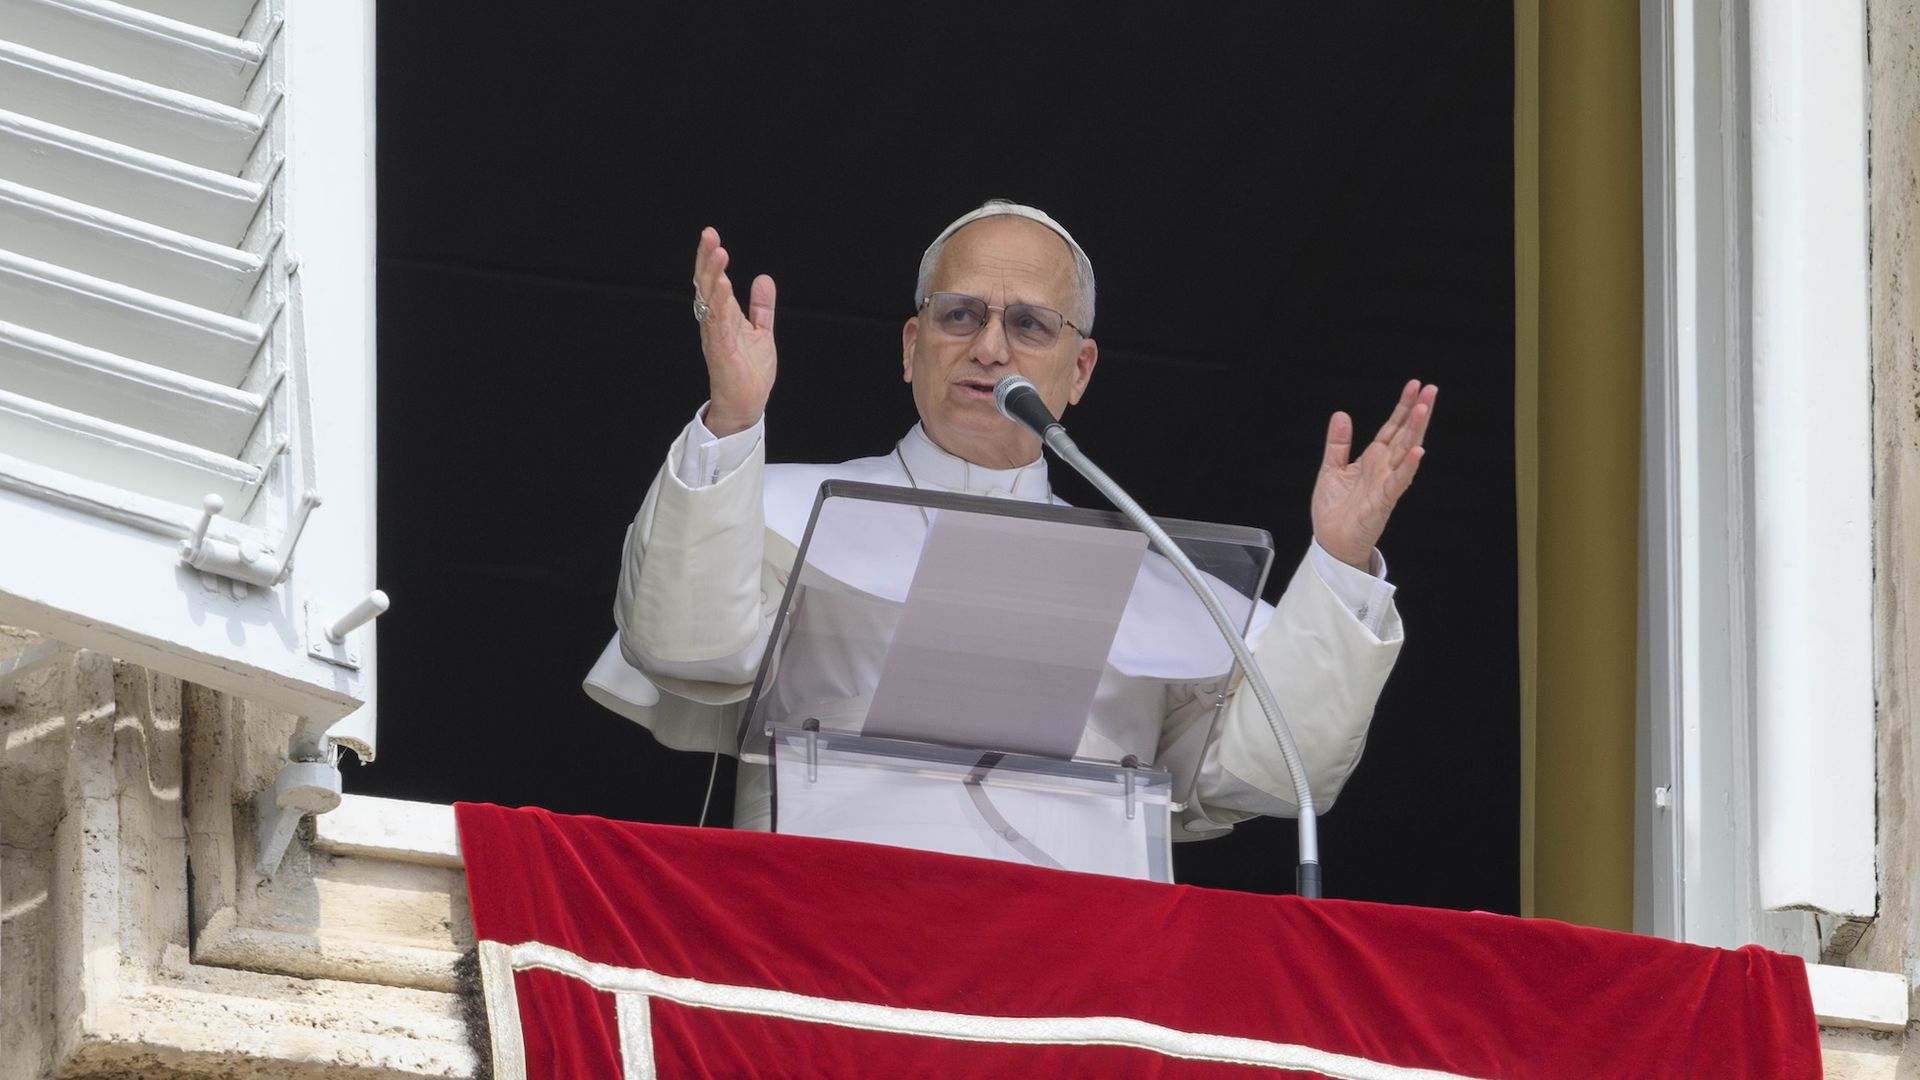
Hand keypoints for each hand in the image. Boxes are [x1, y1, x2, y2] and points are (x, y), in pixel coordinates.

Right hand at [692, 226, 777, 436]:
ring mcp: (716, 336)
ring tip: (718, 253)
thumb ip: (761, 306)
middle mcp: (715, 322)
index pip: (713, 281)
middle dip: (707, 259)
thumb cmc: (749, 371)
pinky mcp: (721, 350)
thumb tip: (763, 278)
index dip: (711, 259)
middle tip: (709, 235)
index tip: (711, 235)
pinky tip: (722, 286)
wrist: (747, 404)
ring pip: (710, 300)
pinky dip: (719, 303)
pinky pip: (717, 323)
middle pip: (706, 285)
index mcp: (723, 316)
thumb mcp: (761, 331)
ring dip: (713, 276)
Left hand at [1311, 380, 1436, 569]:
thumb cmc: (1334, 510)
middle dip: (1417, 411)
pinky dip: (1409, 467)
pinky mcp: (1384, 501)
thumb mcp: (1330, 470)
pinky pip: (1399, 482)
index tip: (1415, 385)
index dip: (1402, 406)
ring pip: (1406, 452)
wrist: (1331, 543)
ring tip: (1424, 408)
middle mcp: (1384, 468)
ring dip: (1415, 431)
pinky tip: (1419, 452)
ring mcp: (1386, 483)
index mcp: (1373, 459)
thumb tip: (1342, 413)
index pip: (1392, 427)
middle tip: (1431, 388)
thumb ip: (1338, 444)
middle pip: (1404, 434)